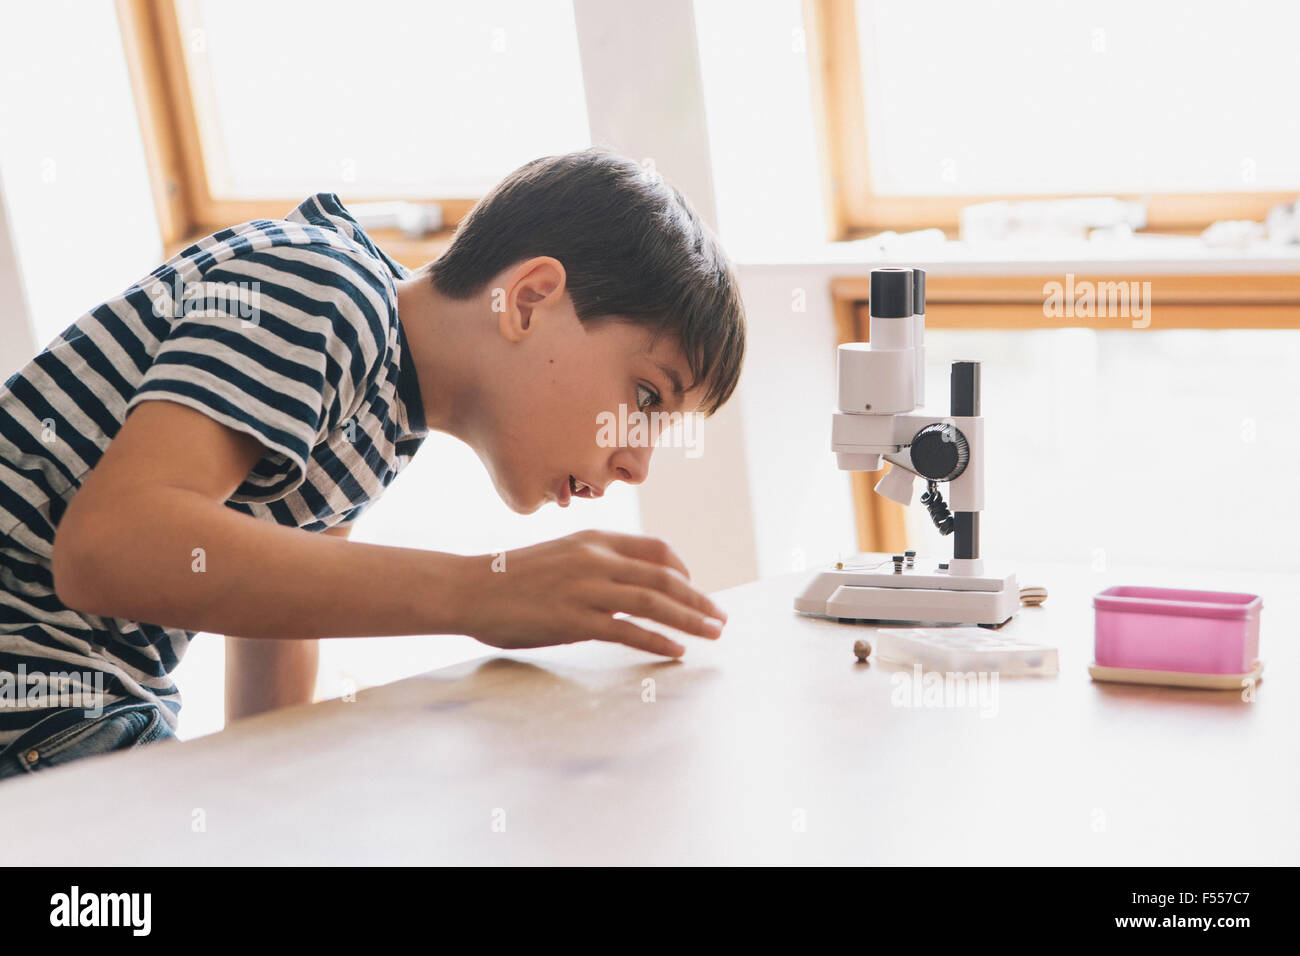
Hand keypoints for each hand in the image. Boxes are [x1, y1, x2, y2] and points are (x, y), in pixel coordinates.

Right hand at [463, 530, 726, 657]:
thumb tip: (624, 583)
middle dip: (699, 599)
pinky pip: (628, 630)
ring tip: (711, 634)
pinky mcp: (575, 619)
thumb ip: (594, 563)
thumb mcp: (559, 556)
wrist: (469, 588)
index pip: (656, 550)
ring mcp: (587, 589)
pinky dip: (657, 640)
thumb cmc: (510, 578)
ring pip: (654, 602)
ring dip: (689, 619)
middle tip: (720, 618)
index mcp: (594, 540)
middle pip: (665, 578)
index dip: (683, 570)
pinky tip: (675, 651)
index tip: (695, 588)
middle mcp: (596, 559)